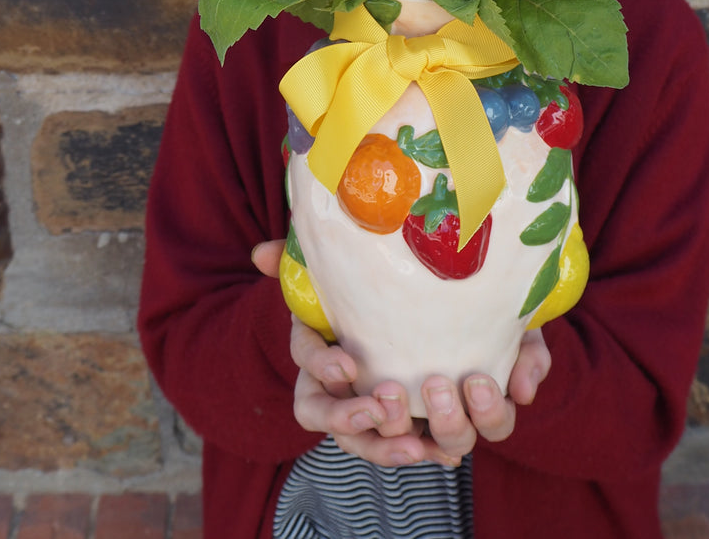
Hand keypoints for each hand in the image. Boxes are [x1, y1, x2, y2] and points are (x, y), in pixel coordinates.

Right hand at [252, 241, 551, 465]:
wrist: (396, 318)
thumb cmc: (353, 296)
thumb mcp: (326, 276)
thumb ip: (294, 263)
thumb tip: (262, 254)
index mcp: (314, 356)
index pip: (306, 365)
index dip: (322, 367)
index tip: (346, 365)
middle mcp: (335, 392)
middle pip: (328, 418)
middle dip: (348, 419)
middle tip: (377, 410)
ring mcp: (367, 415)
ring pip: (365, 443)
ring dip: (388, 446)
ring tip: (416, 444)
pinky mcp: (401, 427)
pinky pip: (408, 447)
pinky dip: (428, 451)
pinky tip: (446, 453)